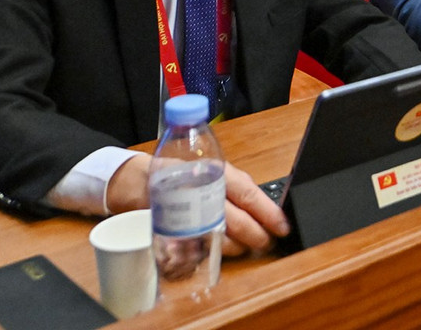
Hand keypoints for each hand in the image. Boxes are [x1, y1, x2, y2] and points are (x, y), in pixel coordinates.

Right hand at [106, 154, 288, 256]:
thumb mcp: (211, 169)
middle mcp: (202, 191)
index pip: (248, 194)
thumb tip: (265, 206)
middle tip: (267, 243)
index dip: (268, 213)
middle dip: (255, 236)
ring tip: (245, 247)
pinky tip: (217, 249)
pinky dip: (209, 251)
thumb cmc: (181, 172)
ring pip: (219, 237)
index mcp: (217, 172)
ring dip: (236, 247)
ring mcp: (186, 212)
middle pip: (236, 221)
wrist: (137, 178)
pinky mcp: (172, 230)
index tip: (283, 227)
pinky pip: (196, 247)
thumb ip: (234, 186)